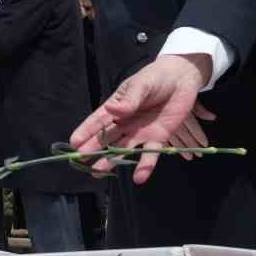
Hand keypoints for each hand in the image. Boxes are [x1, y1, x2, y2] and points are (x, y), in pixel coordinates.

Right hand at [68, 53, 208, 184]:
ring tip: (97, 172)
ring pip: (123, 149)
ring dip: (111, 161)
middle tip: (80, 161)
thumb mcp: (141, 84)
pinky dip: (145, 166)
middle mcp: (126, 122)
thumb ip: (129, 100)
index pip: (98, 121)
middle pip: (106, 138)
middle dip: (93, 149)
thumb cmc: (156, 78)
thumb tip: (112, 110)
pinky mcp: (158, 138)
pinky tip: (139, 177)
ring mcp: (140, 132)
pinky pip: (150, 154)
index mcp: (117, 107)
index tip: (74, 142)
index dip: (86, 131)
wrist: (181, 79)